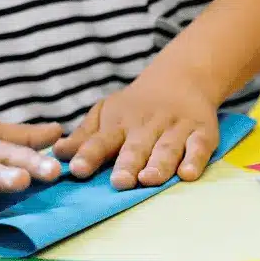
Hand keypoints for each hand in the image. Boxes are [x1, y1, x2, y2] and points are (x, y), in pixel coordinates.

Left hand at [54, 67, 221, 189]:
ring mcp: (176, 129)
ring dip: (159, 164)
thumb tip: (57, 154)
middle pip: (136, 147)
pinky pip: (199, 147)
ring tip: (149, 179)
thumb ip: (85, 137)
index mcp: (119, 124)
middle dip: (127, 163)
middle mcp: (147, 126)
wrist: (182, 78)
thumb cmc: (137, 106)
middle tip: (119, 182)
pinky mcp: (202, 133)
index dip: (89, 154)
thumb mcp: (106, 114)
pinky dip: (195, 160)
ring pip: (167, 148)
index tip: (77, 169)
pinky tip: (187, 174)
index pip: (101, 140)